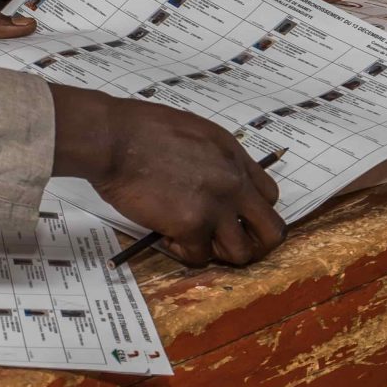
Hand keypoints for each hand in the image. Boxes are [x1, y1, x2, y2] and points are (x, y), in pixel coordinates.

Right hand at [49, 86, 283, 266]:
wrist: (114, 139)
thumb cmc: (141, 129)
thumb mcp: (195, 133)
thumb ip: (216, 159)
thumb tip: (217, 182)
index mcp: (235, 157)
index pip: (269, 196)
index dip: (251, 212)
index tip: (232, 216)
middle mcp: (234, 183)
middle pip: (272, 231)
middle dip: (252, 242)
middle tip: (224, 241)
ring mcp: (216, 206)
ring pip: (242, 253)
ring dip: (217, 251)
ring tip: (191, 238)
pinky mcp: (191, 225)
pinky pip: (198, 256)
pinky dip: (181, 251)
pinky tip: (165, 234)